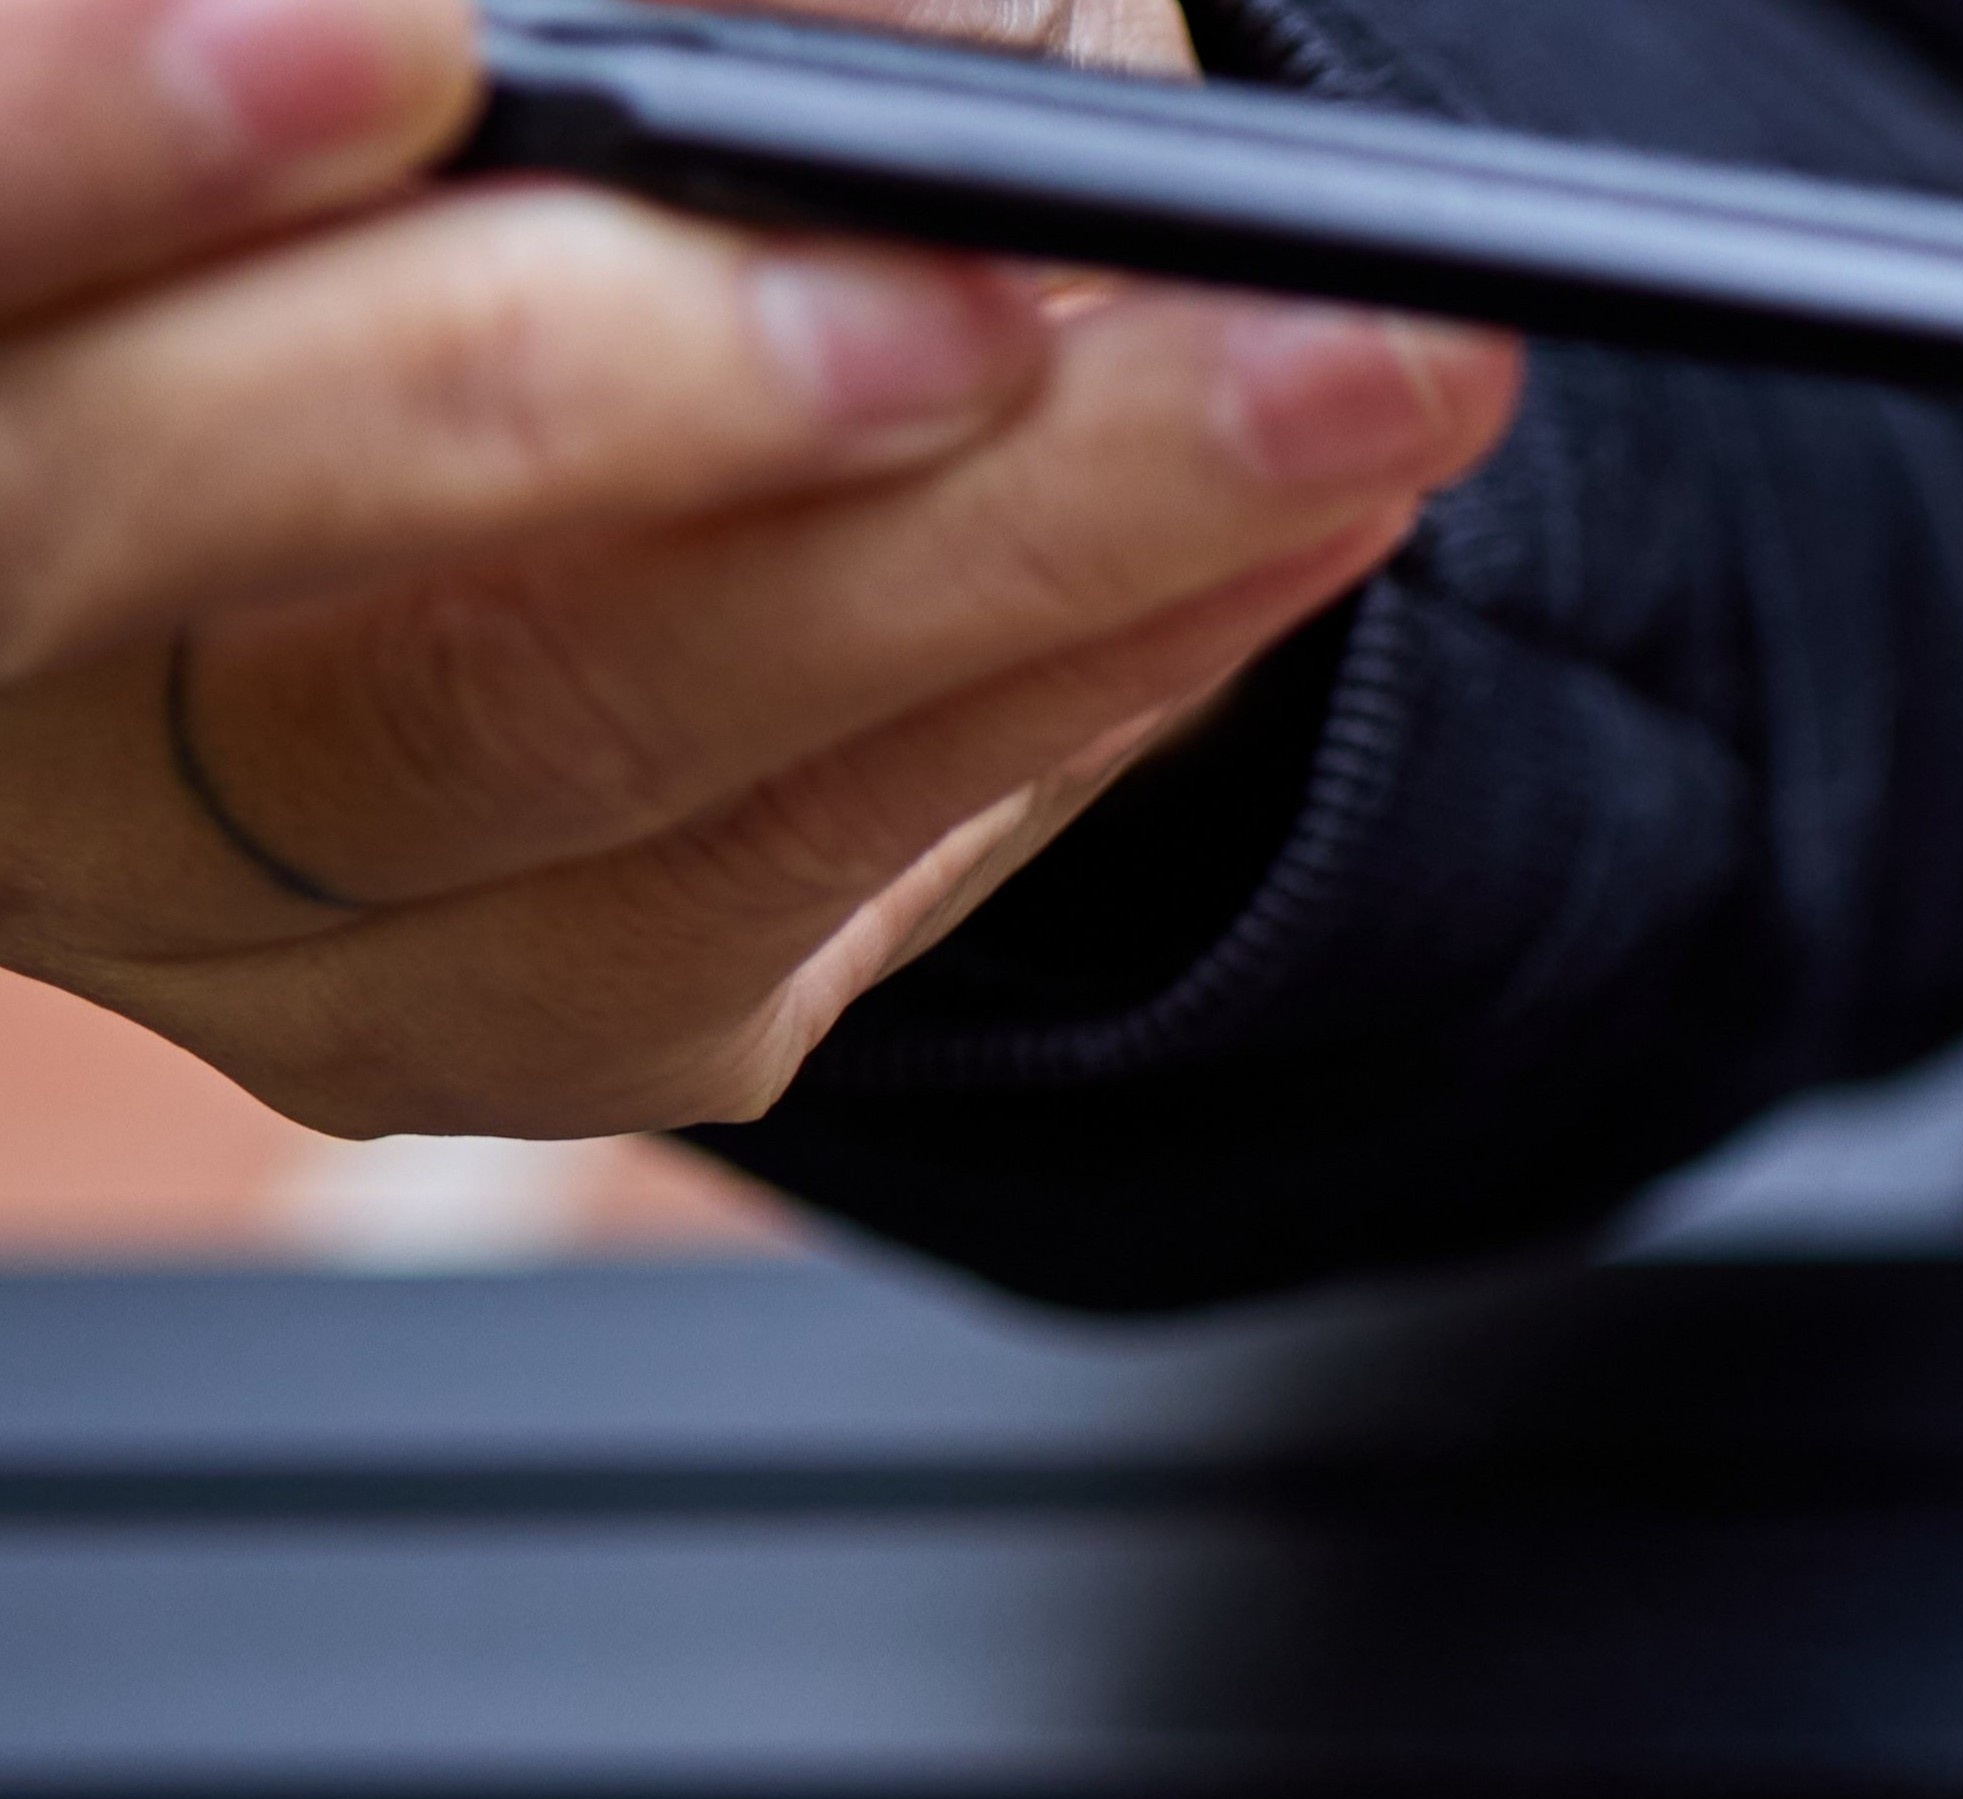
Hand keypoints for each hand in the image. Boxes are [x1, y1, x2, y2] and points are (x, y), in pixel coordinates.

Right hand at [0, 0, 1512, 1141]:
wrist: (495, 427)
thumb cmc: (451, 159)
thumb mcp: (514, 29)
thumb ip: (614, 8)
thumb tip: (877, 35)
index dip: (82, 135)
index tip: (412, 47)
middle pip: (194, 512)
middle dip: (634, 379)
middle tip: (996, 282)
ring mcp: (172, 882)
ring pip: (544, 729)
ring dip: (1000, 544)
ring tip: (1325, 376)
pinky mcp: (437, 1019)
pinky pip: (762, 881)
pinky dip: (1066, 672)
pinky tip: (1290, 522)